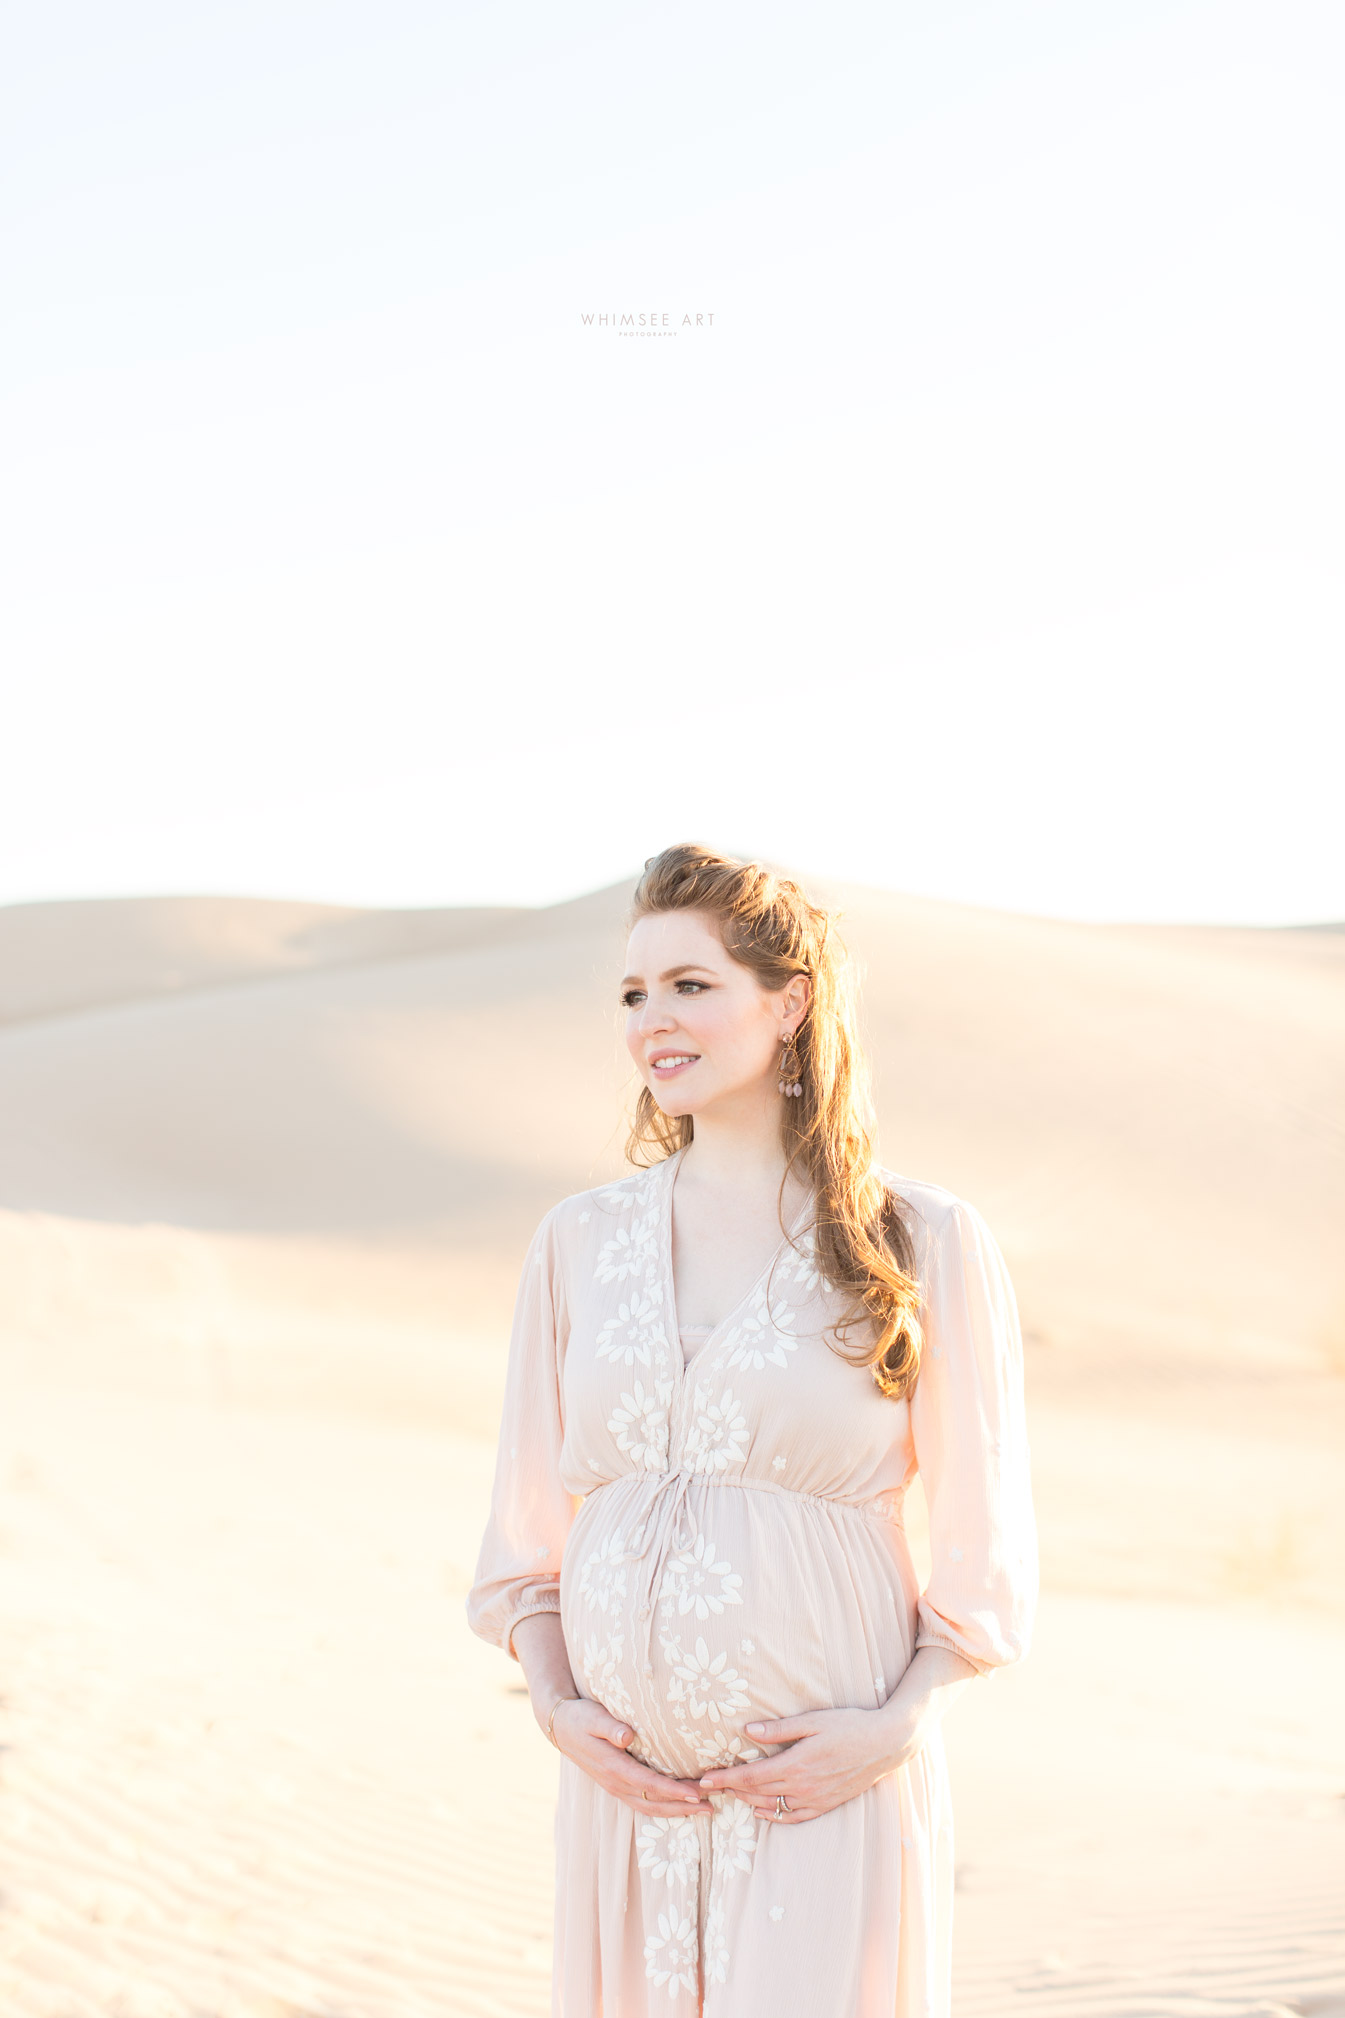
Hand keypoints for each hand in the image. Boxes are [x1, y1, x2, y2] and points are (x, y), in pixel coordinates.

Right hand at [549, 1698, 713, 1817]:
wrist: (560, 1727)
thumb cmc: (580, 1717)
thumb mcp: (592, 1716)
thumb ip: (609, 1726)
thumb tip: (627, 1735)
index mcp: (612, 1767)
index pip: (648, 1784)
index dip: (672, 1791)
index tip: (695, 1793)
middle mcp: (615, 1782)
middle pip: (653, 1803)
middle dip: (682, 1807)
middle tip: (710, 1807)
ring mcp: (615, 1787)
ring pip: (649, 1808)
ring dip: (676, 1811)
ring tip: (703, 1810)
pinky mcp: (617, 1785)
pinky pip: (643, 1804)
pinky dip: (663, 1808)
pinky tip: (679, 1805)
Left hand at [698, 1706, 911, 1823]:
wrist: (886, 1745)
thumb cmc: (849, 1725)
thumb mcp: (813, 1720)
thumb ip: (779, 1729)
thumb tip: (747, 1730)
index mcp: (796, 1764)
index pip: (751, 1776)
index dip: (725, 1779)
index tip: (704, 1780)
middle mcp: (802, 1786)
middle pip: (757, 1793)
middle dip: (730, 1790)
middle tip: (708, 1787)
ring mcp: (815, 1799)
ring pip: (772, 1806)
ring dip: (748, 1802)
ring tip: (729, 1794)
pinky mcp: (826, 1804)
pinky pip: (794, 1817)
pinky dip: (774, 1816)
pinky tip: (762, 1811)